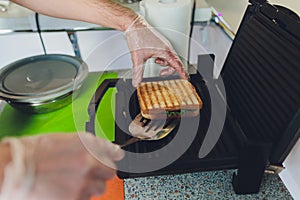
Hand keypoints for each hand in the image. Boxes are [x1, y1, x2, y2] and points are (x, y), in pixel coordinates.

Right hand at [0, 133, 123, 199]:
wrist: (12, 169)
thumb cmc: (32, 152)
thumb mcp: (63, 139)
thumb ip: (87, 145)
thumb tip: (104, 148)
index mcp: (87, 144)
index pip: (113, 151)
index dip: (114, 155)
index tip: (115, 157)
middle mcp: (89, 163)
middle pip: (110, 172)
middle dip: (101, 172)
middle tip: (88, 172)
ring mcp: (84, 183)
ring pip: (99, 188)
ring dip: (90, 185)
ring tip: (71, 181)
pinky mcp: (76, 199)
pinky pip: (86, 198)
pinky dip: (79, 195)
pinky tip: (65, 189)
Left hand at [125, 15, 188, 86]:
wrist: (133, 24)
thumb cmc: (138, 36)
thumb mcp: (137, 57)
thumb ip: (138, 72)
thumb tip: (137, 83)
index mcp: (165, 51)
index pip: (177, 65)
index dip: (182, 73)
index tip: (186, 78)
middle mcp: (166, 47)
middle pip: (175, 62)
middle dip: (170, 70)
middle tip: (162, 74)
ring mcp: (164, 45)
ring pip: (170, 57)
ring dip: (165, 63)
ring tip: (156, 63)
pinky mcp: (160, 43)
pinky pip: (166, 53)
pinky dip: (162, 58)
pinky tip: (154, 58)